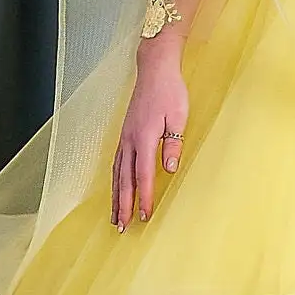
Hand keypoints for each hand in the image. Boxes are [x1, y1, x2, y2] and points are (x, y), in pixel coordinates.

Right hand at [112, 32, 188, 227]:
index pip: (144, 175)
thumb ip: (173, 144)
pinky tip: (115, 188)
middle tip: (122, 226)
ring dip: (115, 196)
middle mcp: (130, 140)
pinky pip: (116, 162)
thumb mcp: (179, 117)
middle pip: (124, 179)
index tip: (145, 216)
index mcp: (144, 137)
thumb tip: (170, 168)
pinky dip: (114, 179)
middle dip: (123, 204)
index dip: (145, 197)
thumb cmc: (170, 91)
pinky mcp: (124, 133)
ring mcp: (124, 137)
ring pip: (116, 172)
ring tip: (115, 216)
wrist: (154, 68)